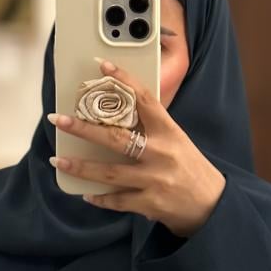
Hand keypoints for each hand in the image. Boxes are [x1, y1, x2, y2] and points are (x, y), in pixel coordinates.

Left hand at [47, 59, 225, 237]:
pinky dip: (99, 197)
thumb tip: (116, 114)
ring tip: (57, 160)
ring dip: (80, 167)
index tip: (102, 66)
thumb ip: (151, 129)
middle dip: (83, 128)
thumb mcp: (177, 141)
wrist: (213, 205)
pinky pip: (117, 200)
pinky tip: (85, 193)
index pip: (145, 100)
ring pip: (109, 172)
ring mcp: (155, 180)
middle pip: (116, 138)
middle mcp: (161, 153)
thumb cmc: (190, 168)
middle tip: (59, 119)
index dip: (123, 80)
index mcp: (169, 132)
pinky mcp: (150, 203)